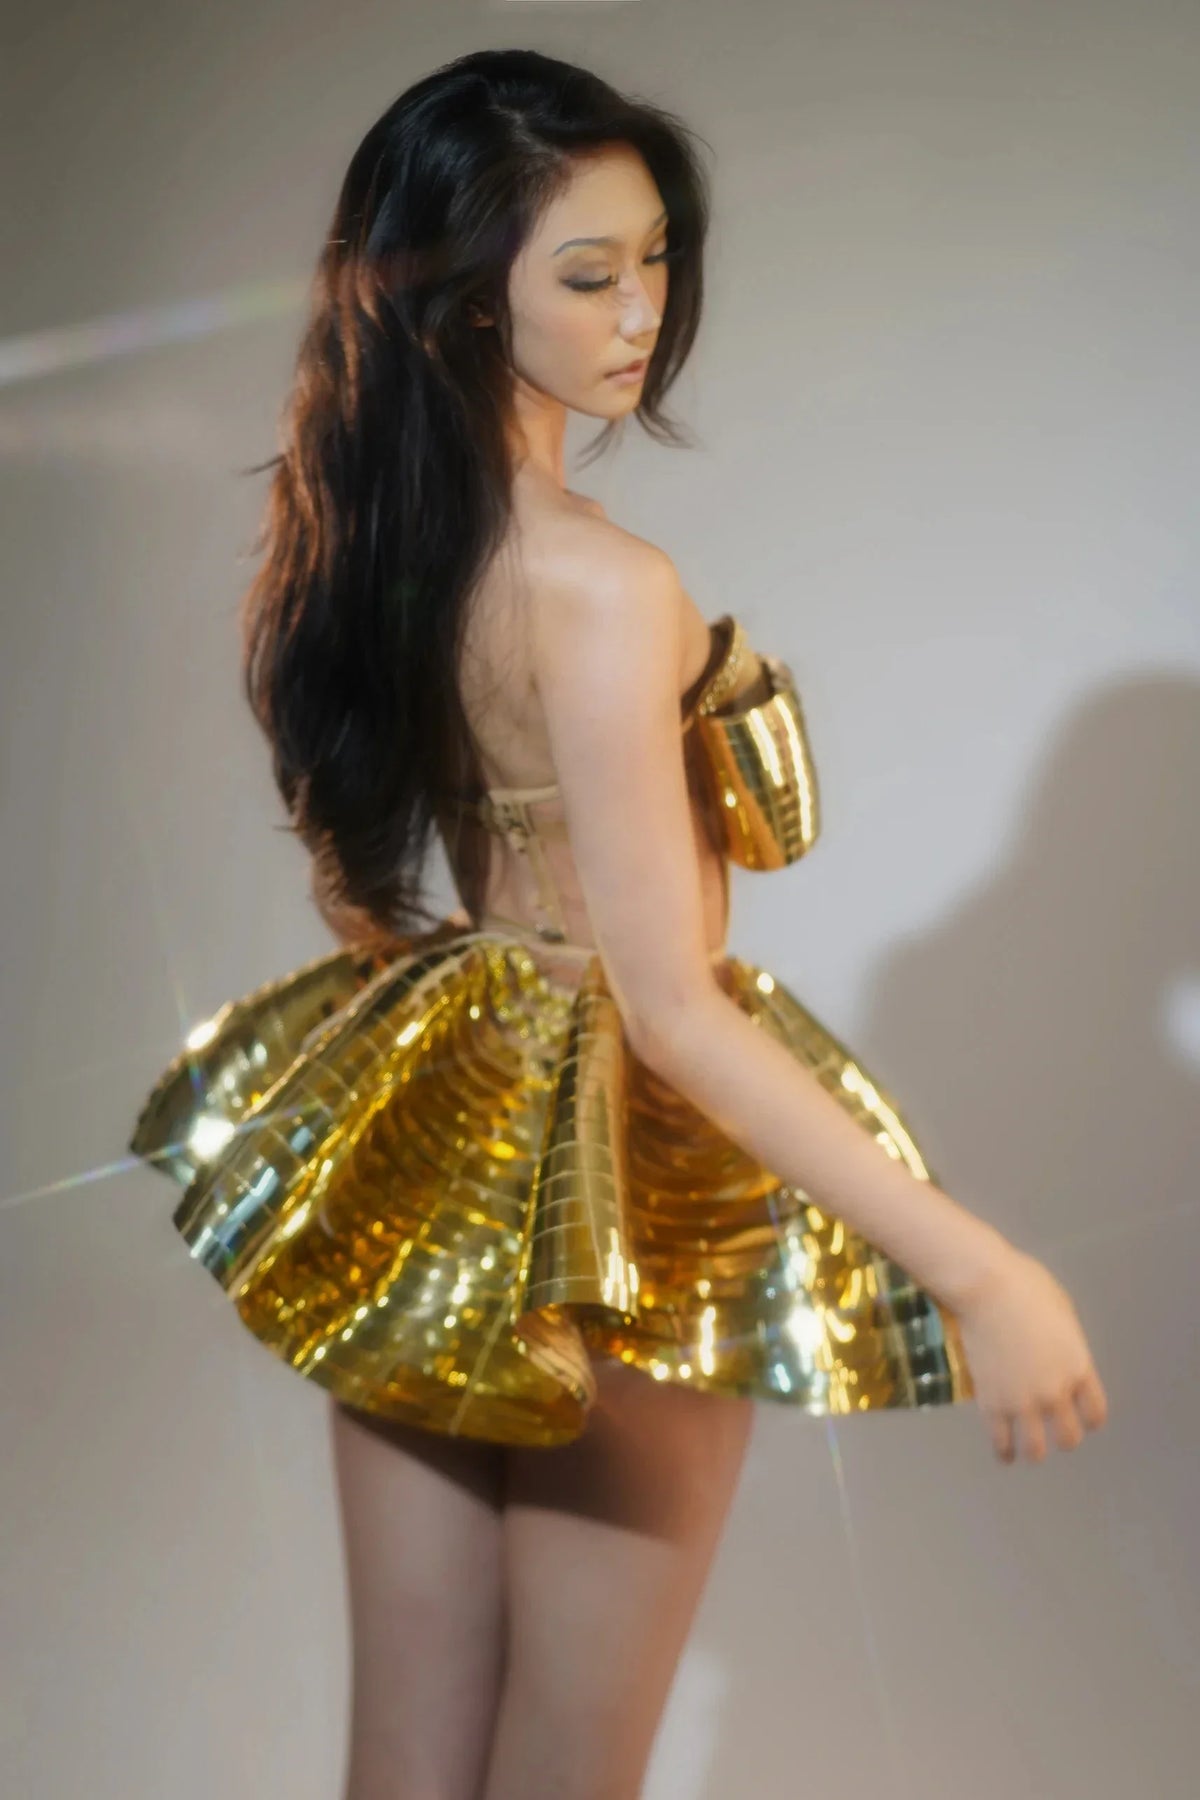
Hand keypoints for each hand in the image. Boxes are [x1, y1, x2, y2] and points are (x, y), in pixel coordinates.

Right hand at [954, 1247, 1108, 1463]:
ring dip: (1035, 1451)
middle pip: (1069, 1437)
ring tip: (1029, 1449)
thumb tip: (1058, 1352)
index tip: (1084, 1419)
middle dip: (1064, 1437)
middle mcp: (1056, 1392)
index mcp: (1078, 1368)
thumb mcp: (1062, 1311)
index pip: (1095, 1412)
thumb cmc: (1025, 1286)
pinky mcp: (992, 1403)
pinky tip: (1004, 1454)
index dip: (1090, 1419)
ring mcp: (1023, 1401)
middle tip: (1055, 1432)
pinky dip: (1004, 1452)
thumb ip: (1065, 1343)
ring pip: (1036, 1450)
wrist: (985, 1288)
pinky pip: (1001, 1442)